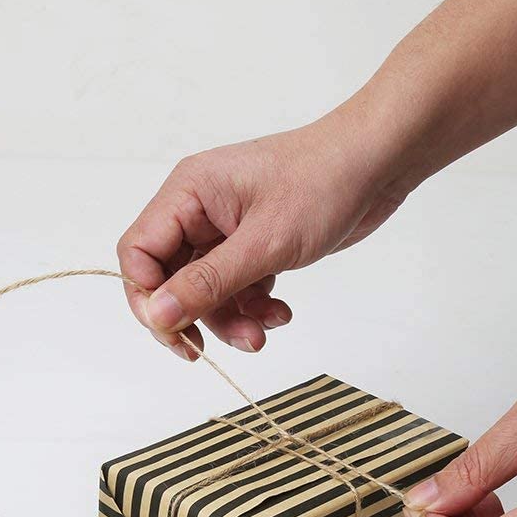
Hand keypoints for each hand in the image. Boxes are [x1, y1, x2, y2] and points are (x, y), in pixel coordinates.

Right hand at [116, 103, 406, 359]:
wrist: (379, 165)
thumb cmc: (324, 183)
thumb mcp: (264, 243)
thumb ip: (208, 283)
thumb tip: (159, 317)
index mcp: (188, 193)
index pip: (138, 253)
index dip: (146, 298)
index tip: (174, 331)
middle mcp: (198, 211)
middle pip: (167, 280)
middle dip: (192, 318)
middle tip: (205, 351)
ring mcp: (225, 230)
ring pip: (204, 293)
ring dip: (229, 321)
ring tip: (262, 333)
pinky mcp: (251, 247)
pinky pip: (234, 290)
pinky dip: (253, 309)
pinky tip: (281, 312)